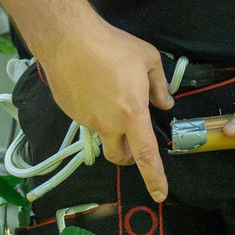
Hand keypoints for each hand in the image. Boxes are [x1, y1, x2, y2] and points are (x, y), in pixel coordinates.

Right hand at [38, 17, 171, 200]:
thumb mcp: (148, 60)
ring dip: (112, 130)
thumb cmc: (113, 47)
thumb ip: (160, 86)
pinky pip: (87, 120)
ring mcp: (86, 120)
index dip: (155, 177)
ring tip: (113, 98)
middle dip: (129, 156)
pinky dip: (96, 112)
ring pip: (103, 136)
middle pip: (119, 156)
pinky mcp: (70, 112)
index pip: (146, 155)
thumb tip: (165, 103)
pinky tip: (95, 88)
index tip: (160, 194)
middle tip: (135, 141)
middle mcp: (108, 124)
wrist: (68, 40)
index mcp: (132, 114)